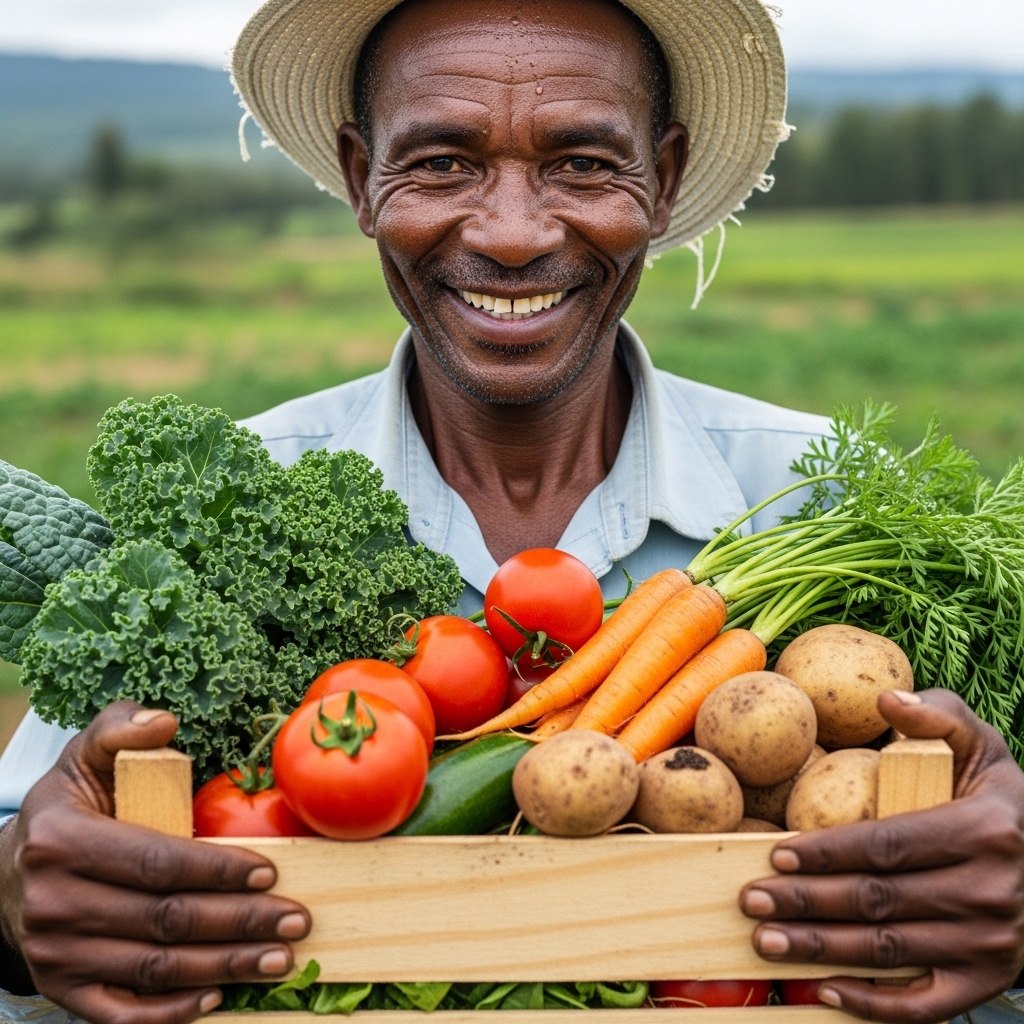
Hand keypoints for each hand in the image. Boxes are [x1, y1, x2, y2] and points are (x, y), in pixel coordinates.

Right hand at [0, 701, 311, 1023]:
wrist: (10, 871)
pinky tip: (216, 997)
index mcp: (61, 841)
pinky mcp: (60, 988)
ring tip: (278, 959)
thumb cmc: (68, 808)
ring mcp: (54, 953)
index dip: (217, 870)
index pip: (156, 862)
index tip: (269, 872)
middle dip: (239, 923)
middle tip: (294, 921)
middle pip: (165, 920)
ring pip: (153, 966)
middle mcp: (54, 902)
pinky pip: (121, 1010)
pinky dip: (171, 1010)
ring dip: (222, 967)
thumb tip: (163, 721)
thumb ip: (121, 729)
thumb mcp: (86, 755)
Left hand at [740, 688, 1023, 1023]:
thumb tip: (886, 698)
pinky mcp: (989, 979)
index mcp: (984, 830)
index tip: (777, 853)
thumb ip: (936, 715)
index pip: (887, 845)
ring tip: (766, 940)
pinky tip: (824, 989)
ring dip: (821, 950)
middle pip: (878, 900)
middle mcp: (992, 892)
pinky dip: (873, 1003)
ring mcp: (992, 944)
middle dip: (807, 902)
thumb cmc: (1001, 796)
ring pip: (889, 951)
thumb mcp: (980, 744)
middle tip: (752, 899)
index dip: (828, 852)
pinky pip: (926, 1003)